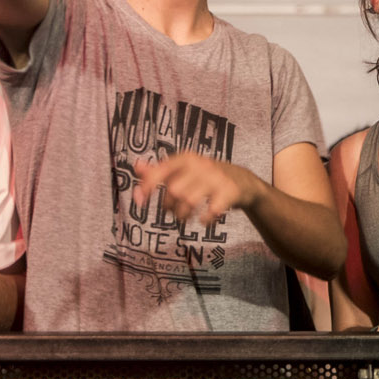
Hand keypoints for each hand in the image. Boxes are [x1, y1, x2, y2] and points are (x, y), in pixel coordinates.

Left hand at [133, 154, 257, 225]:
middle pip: (173, 191)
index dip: (147, 187)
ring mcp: (216, 178)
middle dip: (169, 206)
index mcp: (186, 158)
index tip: (139, 202)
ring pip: (189, 201)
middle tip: (173, 211)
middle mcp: (200, 165)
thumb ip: (159, 170)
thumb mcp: (183, 169)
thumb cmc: (205, 176)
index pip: (160, 171)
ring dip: (183, 215)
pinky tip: (204, 220)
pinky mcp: (229, 192)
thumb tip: (136, 167)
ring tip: (185, 217)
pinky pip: (211, 211)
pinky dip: (205, 220)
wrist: (242, 180)